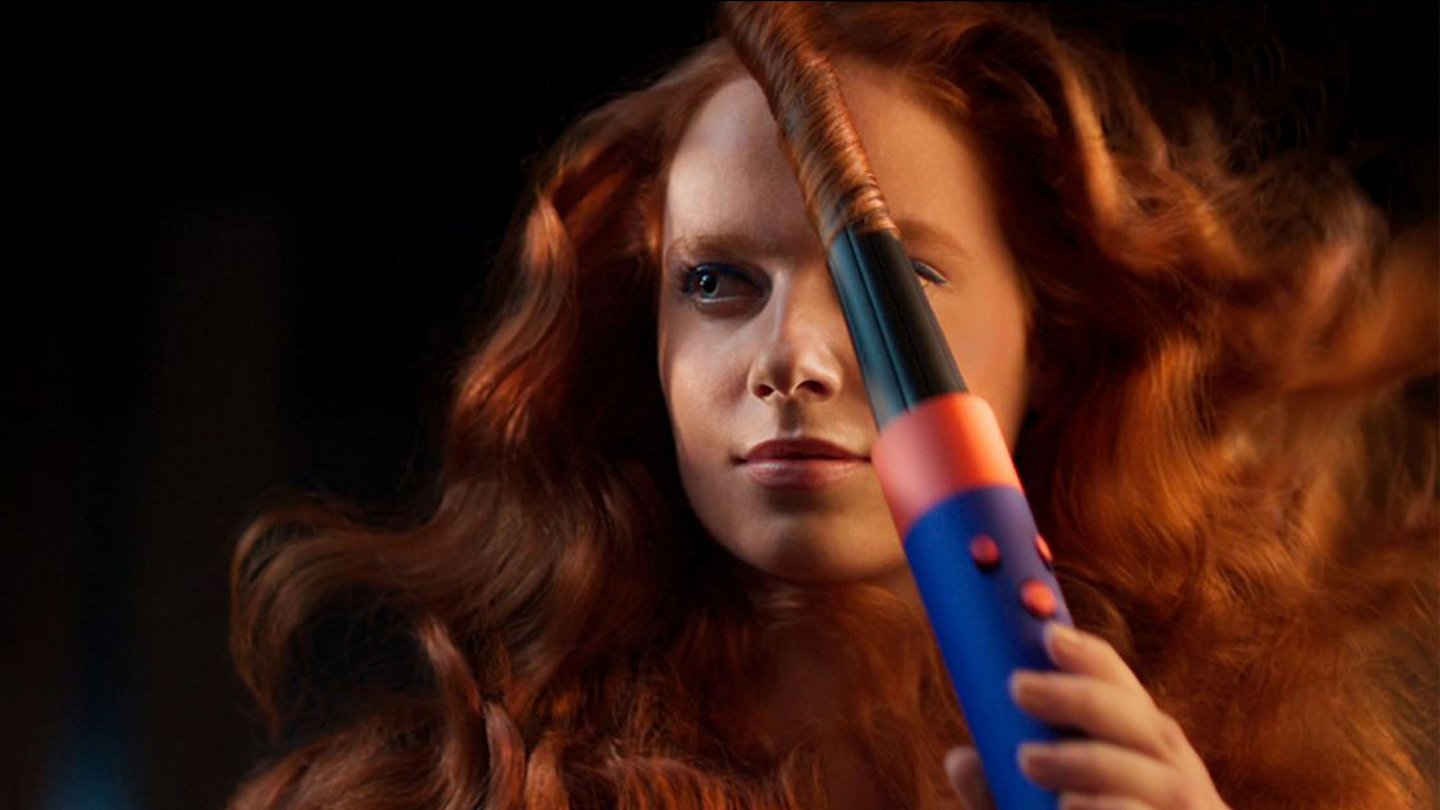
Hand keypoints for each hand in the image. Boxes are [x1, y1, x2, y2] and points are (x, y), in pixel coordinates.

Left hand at [943, 622, 1231, 809]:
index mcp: (1146, 754)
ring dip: (1085, 758)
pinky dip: (1102, 808)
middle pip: (1142, 722)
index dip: (1090, 657)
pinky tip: (1066, 807)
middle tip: (1018, 687)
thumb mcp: (1034, 808)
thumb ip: (1002, 792)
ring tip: (1028, 759)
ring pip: (1149, 774)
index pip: (1125, 692)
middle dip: (1079, 695)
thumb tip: (961, 760)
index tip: (1049, 634)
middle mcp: (1176, 778)